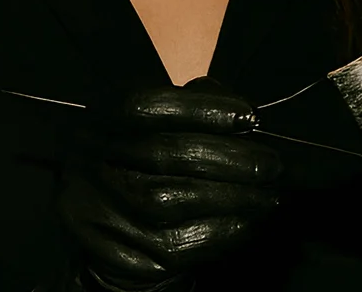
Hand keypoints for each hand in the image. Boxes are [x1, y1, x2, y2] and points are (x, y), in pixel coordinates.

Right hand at [52, 77, 281, 291]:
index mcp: (99, 123)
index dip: (202, 108)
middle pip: (163, 153)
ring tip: (267, 194)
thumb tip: (242, 114)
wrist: (110, 238)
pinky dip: (220, 232)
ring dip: (232, 198)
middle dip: (229, 158)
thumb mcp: (155, 129)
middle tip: (271, 164)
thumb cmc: (146, 170)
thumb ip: (191, 110)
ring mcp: (97, 211)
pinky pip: (175, 244)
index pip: (144, 105)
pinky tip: (246, 222)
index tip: (249, 116)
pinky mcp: (115, 255)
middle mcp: (90, 164)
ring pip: (171, 201)